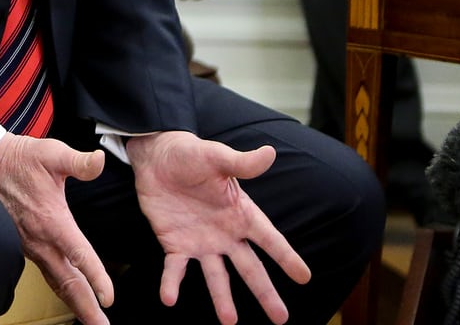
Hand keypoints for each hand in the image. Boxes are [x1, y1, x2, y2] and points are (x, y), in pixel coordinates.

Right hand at [0, 135, 113, 324]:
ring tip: (89, 319)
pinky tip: (67, 293)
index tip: (110, 298)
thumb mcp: (52, 154)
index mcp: (53, 221)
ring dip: (74, 303)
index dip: (96, 278)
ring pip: (55, 281)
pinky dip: (59, 288)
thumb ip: (79, 162)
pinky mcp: (23, 244)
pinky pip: (44, 272)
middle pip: (67, 283)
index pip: (79, 256)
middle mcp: (41, 240)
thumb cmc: (19, 158)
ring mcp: (30, 245)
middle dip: (86, 308)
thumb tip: (100, 160)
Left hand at [128, 131, 310, 324]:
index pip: (269, 239)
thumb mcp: (215, 156)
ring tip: (229, 321)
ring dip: (222, 298)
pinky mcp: (174, 244)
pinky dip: (172, 284)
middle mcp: (225, 234)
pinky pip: (175, 268)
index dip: (286, 258)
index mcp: (240, 214)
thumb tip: (269, 152)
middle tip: (280, 318)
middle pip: (249, 268)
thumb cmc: (190, 154)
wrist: (154, 157)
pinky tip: (169, 299)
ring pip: (216, 276)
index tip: (304, 278)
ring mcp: (201, 242)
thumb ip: (241, 162)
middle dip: (265, 292)